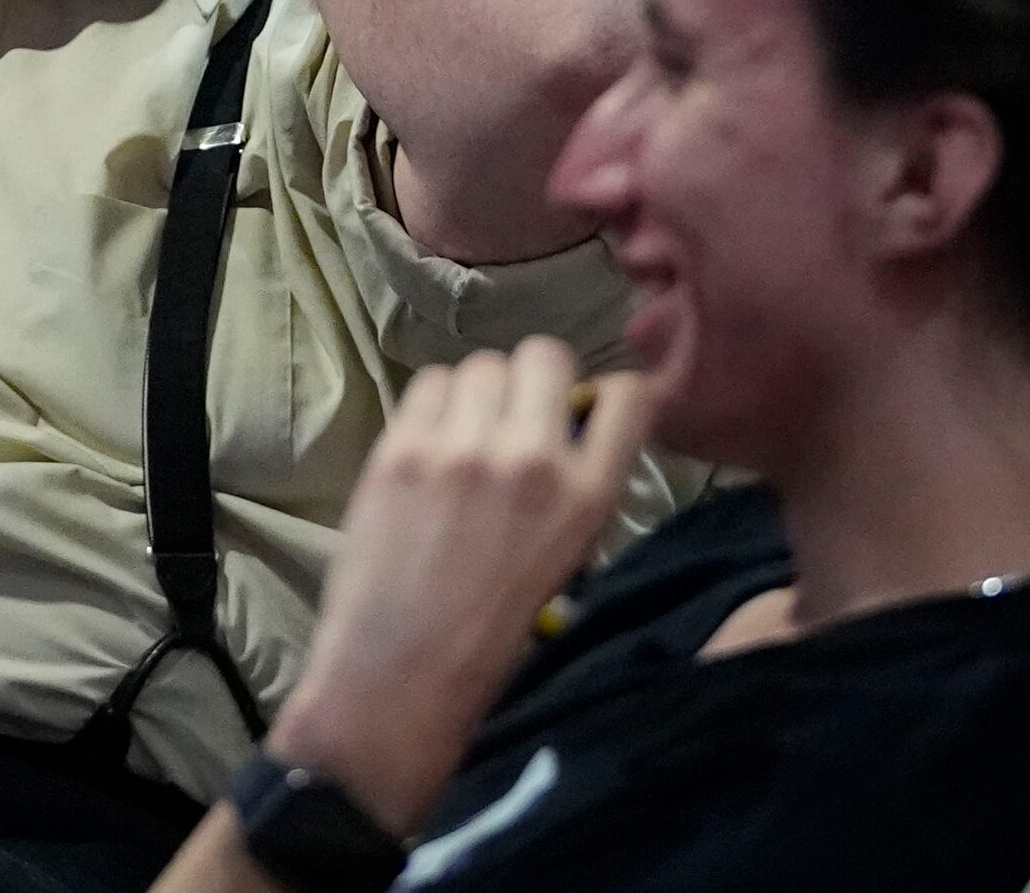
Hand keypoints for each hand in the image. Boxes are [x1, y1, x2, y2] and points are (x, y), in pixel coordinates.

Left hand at [263, 337, 680, 836]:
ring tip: (464, 435)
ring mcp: (462, 449)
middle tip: (514, 415)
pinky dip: (432, 405)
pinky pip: (427, 384)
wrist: (401, 674)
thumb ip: (575, 486)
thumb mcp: (567, 559)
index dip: (606, 390)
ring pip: (482, 365)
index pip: (628, 397)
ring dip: (479, 392)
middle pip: (545, 356)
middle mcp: (532, 459)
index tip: (585, 405)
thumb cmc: (491, 633)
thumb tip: (568, 426)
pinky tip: (427, 445)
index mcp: (587, 498)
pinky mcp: (401, 448)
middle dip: (534, 379)